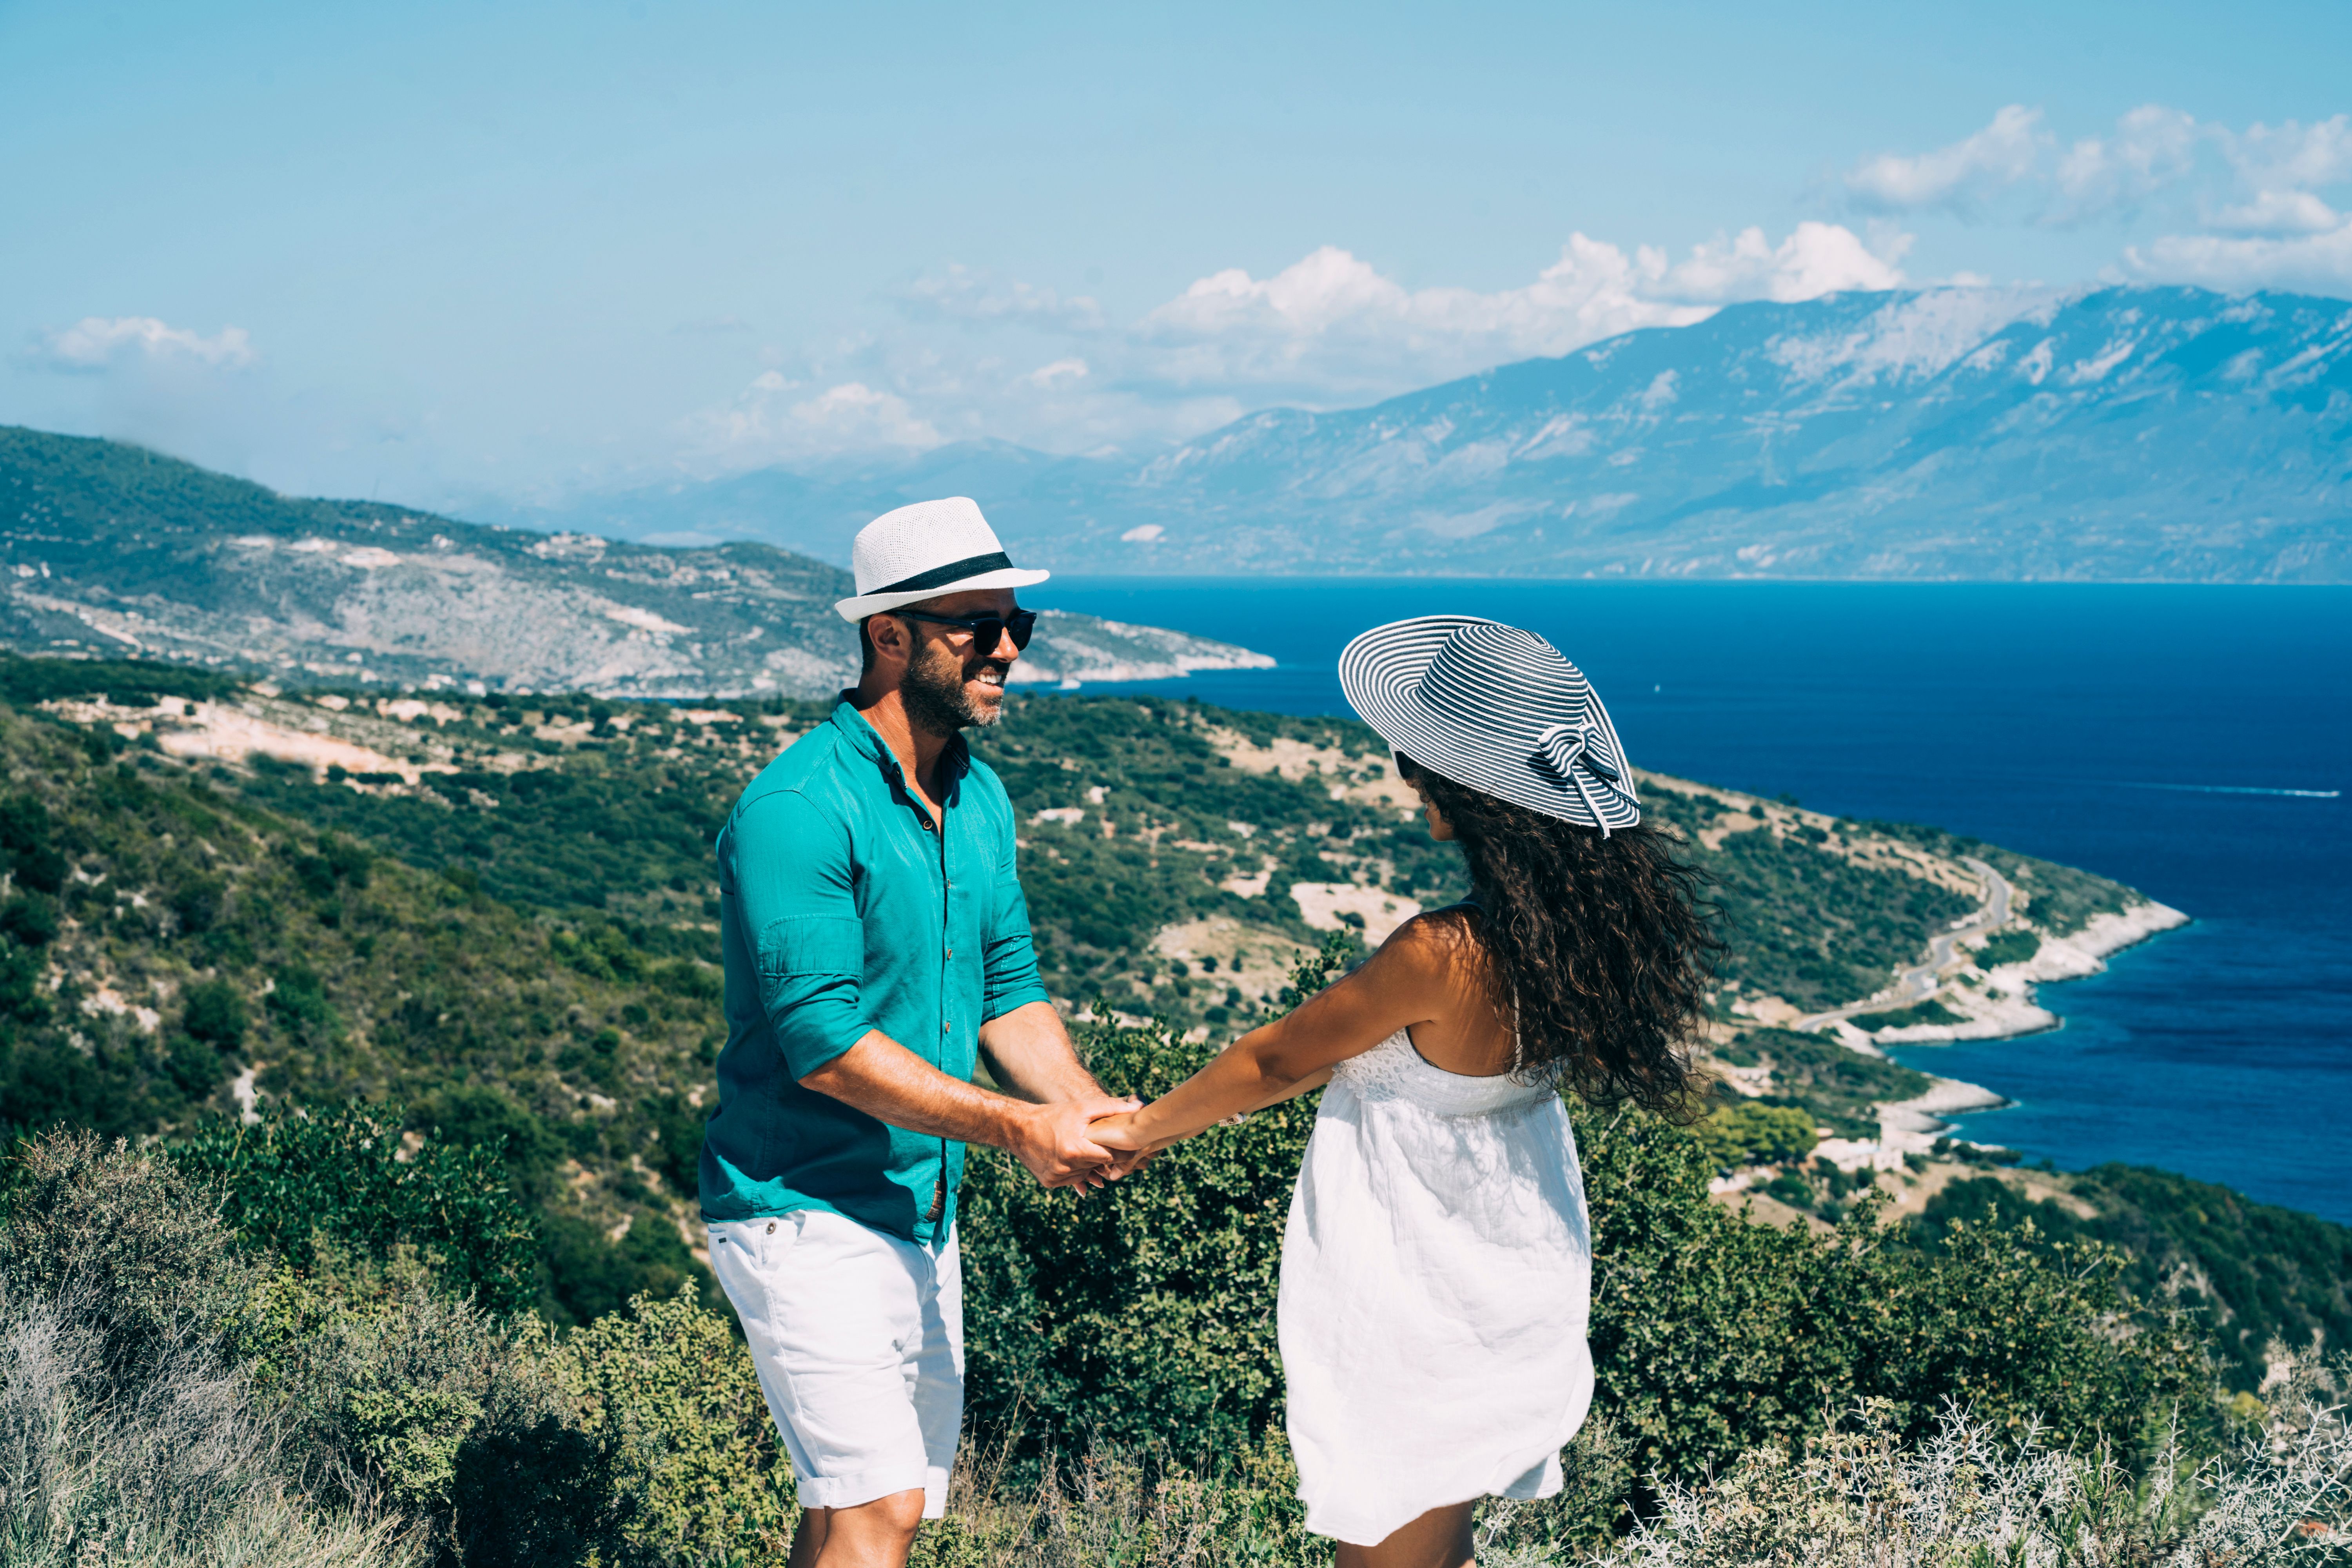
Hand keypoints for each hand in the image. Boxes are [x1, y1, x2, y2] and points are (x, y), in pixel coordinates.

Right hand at [1006, 1094, 1137, 1191]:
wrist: (1019, 1128)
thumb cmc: (1053, 1115)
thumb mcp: (1081, 1108)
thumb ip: (1110, 1108)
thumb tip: (1137, 1108)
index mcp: (1076, 1150)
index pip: (1111, 1158)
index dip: (1121, 1152)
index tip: (1126, 1147)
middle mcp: (1066, 1168)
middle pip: (1098, 1167)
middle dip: (1104, 1158)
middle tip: (1106, 1146)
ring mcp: (1057, 1178)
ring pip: (1085, 1175)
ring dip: (1089, 1165)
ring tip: (1085, 1150)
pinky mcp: (1049, 1182)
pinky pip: (1071, 1180)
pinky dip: (1074, 1171)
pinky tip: (1071, 1157)